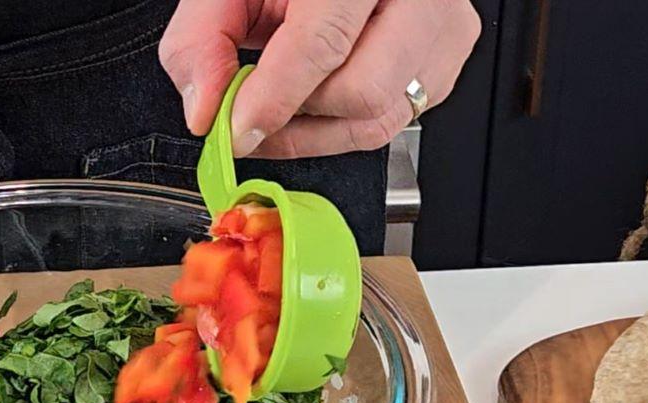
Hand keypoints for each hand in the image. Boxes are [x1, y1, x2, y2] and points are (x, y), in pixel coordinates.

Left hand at [159, 0, 479, 157]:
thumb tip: (205, 108)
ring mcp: (442, 25)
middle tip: (252, 114)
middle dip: (296, 118)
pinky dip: (345, 123)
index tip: (236, 129)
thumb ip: (203, 38)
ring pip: (382, 118)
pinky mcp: (445, 57)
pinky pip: (395, 120)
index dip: (273, 100)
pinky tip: (317, 96)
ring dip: (318, 131)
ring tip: (280, 107)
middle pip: (362, 93)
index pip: (323, 44)